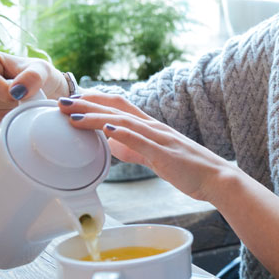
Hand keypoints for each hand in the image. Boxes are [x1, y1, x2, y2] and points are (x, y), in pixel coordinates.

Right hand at [0, 48, 67, 127]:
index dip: (6, 93)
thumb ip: (34, 76)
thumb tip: (17, 90)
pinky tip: (5, 112)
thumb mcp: (42, 70)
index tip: (22, 94)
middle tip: (22, 99)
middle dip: (7, 104)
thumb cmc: (38, 75)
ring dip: (3, 113)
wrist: (42, 90)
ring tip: (16, 103)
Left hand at [57, 92, 236, 202]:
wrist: (216, 178)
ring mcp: (159, 139)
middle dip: (88, 104)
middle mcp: (154, 127)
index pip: (120, 105)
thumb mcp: (155, 155)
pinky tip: (107, 130)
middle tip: (61, 102)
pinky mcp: (164, 154)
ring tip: (73, 115)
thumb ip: (133, 148)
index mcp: (152, 127)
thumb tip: (112, 143)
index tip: (72, 100)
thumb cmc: (188, 169)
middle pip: (116, 109)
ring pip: (123, 122)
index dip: (95, 100)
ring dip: (96, 117)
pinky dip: (123, 134)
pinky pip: (141, 142)